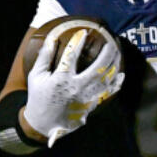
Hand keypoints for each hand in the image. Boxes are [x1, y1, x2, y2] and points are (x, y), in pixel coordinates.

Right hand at [23, 30, 123, 146]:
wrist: (44, 124)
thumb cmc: (38, 98)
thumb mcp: (36, 76)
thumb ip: (44, 57)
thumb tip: (51, 39)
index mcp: (61, 79)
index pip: (71, 56)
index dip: (78, 42)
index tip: (84, 32)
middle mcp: (77, 88)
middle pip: (98, 67)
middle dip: (108, 52)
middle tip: (112, 40)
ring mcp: (87, 98)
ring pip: (107, 79)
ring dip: (114, 64)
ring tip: (118, 52)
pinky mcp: (92, 106)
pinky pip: (107, 93)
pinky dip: (116, 84)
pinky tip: (120, 74)